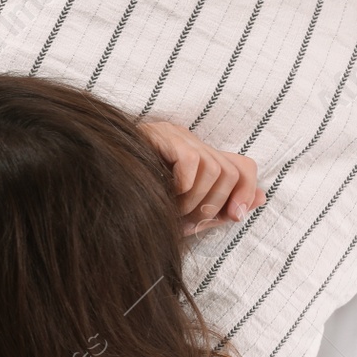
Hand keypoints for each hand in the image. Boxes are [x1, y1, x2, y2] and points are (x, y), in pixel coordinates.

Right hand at [140, 121, 265, 237]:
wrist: (97, 197)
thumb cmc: (138, 209)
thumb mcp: (185, 215)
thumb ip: (220, 209)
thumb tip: (260, 200)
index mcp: (197, 157)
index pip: (242, 165)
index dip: (246, 190)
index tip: (236, 217)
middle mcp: (189, 141)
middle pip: (231, 171)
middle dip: (216, 204)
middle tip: (188, 221)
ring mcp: (174, 136)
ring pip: (215, 170)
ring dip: (197, 201)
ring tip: (173, 212)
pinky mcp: (160, 136)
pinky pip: (192, 163)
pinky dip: (184, 187)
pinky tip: (165, 196)